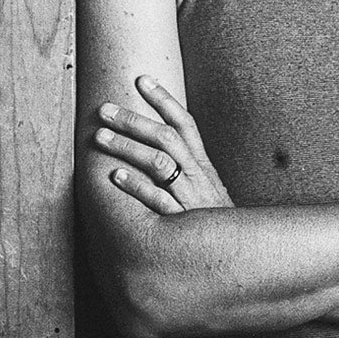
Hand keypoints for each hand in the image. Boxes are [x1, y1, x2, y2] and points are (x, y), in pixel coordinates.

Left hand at [92, 76, 235, 214]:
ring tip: (100, 137)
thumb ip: (186, 167)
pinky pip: (157, 200)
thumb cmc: (212, 222)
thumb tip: (157, 144)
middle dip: (133, 120)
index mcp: (202, 165)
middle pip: (165, 137)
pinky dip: (136, 187)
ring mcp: (189, 197)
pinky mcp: (181, 222)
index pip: (184, 123)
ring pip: (158, 162)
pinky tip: (114, 177)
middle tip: (104, 110)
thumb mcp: (207, 189)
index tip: (142, 79)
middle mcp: (196, 175)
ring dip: (127, 147)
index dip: (164, 99)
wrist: (238, 258)